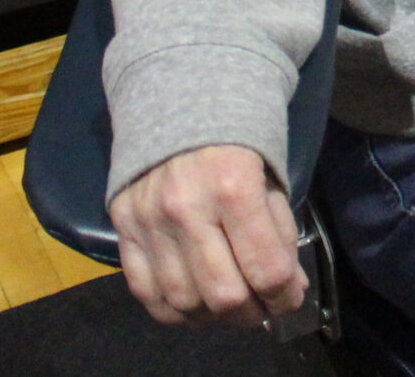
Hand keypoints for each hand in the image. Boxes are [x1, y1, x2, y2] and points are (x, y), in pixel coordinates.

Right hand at [110, 144, 306, 327]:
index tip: (290, 297)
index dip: (286, 296)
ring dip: (214, 317)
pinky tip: (194, 303)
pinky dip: (173, 310)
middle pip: (224, 295)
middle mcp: (187, 208)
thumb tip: (287, 287)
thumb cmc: (236, 136)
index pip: (266, 269)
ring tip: (230, 305)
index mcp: (234, 186)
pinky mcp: (123, 227)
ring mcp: (149, 220)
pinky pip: (146, 291)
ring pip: (184, 301)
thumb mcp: (270, 175)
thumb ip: (278, 232)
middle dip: (252, 312)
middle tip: (262, 306)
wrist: (178, 97)